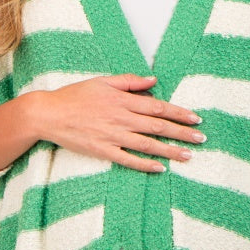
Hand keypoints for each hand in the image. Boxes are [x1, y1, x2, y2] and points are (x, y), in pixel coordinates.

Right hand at [35, 73, 204, 172]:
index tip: (195, 119)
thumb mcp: (103, 82)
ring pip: (147, 145)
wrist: (49, 114)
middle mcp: (121, 118)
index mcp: (122, 100)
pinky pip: (128, 159)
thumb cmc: (75, 96)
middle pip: (157, 127)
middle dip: (182, 133)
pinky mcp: (103, 151)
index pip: (158, 107)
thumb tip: (153, 81)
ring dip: (169, 151)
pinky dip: (145, 164)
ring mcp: (112, 136)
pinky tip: (160, 169)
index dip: (178, 113)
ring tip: (188, 156)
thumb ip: (129, 82)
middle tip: (201, 139)